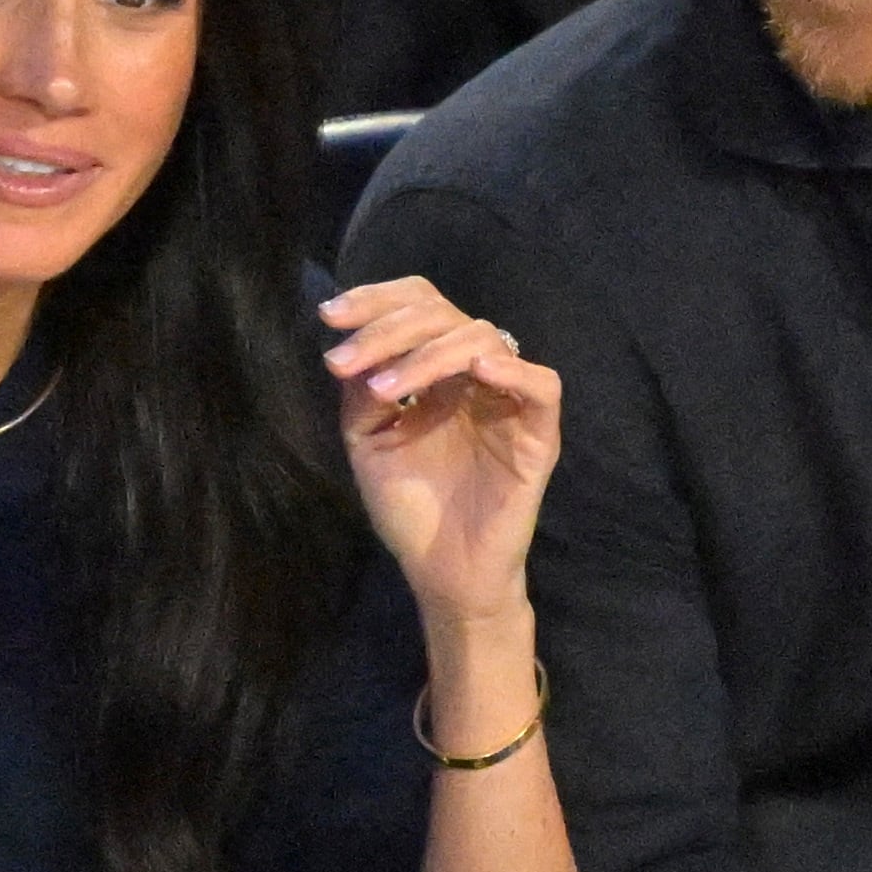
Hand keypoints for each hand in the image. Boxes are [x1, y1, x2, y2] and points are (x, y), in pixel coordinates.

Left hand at [321, 278, 562, 625]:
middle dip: (388, 328)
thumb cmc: (411, 510)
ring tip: (386, 388)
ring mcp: (508, 401)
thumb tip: (352, 342)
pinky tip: (475, 372)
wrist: (443, 571)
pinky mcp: (538, 434)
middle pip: (444, 313)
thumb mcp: (368, 440)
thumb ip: (363, 391)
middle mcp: (473, 375)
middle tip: (346, 360)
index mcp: (436, 370)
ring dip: (428, 354)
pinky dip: (512, 370)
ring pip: (483, 338)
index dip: (376, 300)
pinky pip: (541, 385)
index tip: (330, 316)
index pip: (417, 307)